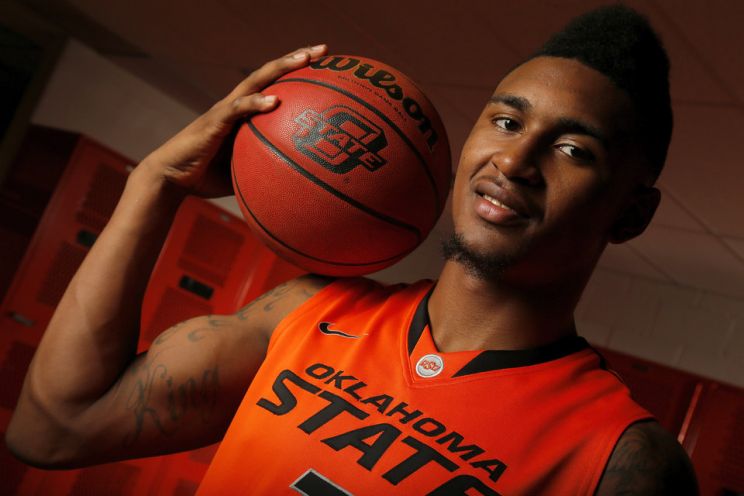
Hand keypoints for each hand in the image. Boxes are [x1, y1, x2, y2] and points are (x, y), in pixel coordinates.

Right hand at [138, 44, 327, 196]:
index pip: (275, 85)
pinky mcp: (213, 123)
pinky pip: (237, 110)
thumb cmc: (207, 178)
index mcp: (245, 114)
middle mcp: (237, 105)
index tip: (326, 67)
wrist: (171, 180)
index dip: (298, 74)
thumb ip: (268, 172)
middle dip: (297, 58)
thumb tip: (299, 187)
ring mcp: (225, 111)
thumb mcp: (246, 174)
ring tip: (305, 59)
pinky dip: (255, 103)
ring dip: (280, 68)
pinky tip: (274, 101)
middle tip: (324, 50)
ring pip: (256, 81)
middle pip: (270, 73)